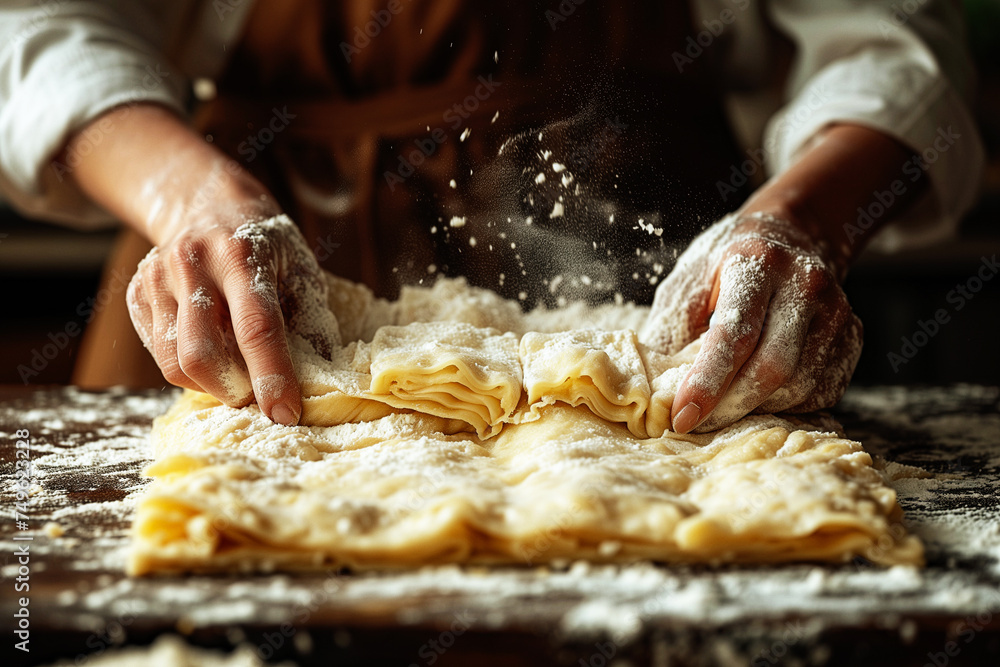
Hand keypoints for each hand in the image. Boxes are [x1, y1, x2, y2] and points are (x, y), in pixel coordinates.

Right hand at [126, 203, 337, 424]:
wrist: (209, 205)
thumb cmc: (267, 248)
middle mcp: (192, 264)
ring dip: (210, 385)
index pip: (256, 327)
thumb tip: (318, 383)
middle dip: (233, 390)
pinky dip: (189, 368)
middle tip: (257, 396)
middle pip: (201, 354)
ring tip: (236, 372)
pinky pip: (159, 354)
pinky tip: (212, 348)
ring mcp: (156, 278)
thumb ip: (309, 322)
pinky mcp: (136, 294)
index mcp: (242, 256)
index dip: (272, 376)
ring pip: (174, 363)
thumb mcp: (300, 270)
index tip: (286, 413)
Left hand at [640, 211, 861, 432]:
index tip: (681, 415)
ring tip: (725, 406)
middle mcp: (804, 285)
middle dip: (729, 406)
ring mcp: (836, 311)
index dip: (707, 381)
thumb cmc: (727, 265)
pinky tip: (760, 395)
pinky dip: (786, 405)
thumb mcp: (689, 280)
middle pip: (771, 367)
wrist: (791, 235)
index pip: (734, 333)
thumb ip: (671, 328)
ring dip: (756, 408)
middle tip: (695, 424)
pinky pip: (822, 390)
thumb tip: (651, 386)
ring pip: (799, 385)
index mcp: (756, 264)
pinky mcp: (852, 335)